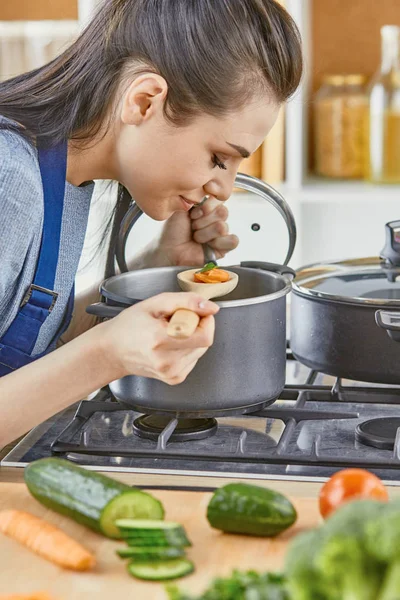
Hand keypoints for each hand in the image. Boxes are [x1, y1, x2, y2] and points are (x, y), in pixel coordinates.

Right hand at [101, 292, 218, 384]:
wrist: (113, 350)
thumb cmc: (129, 325)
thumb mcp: (155, 303)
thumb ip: (186, 301)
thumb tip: (211, 308)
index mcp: (160, 340)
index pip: (205, 335)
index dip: (204, 320)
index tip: (192, 313)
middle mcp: (167, 362)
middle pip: (204, 342)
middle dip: (196, 327)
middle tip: (175, 322)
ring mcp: (171, 373)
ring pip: (201, 350)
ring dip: (192, 338)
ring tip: (170, 334)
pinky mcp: (175, 378)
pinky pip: (194, 359)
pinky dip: (187, 349)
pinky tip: (170, 345)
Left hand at [157, 197, 238, 265]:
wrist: (169, 249)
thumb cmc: (173, 230)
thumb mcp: (182, 207)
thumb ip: (198, 196)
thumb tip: (211, 190)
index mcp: (208, 208)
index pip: (219, 199)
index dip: (206, 207)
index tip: (192, 214)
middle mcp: (216, 219)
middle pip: (223, 212)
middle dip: (203, 221)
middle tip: (192, 227)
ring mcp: (221, 234)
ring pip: (223, 227)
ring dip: (205, 234)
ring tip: (196, 238)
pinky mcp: (224, 248)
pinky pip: (233, 240)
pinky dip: (218, 243)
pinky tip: (207, 245)